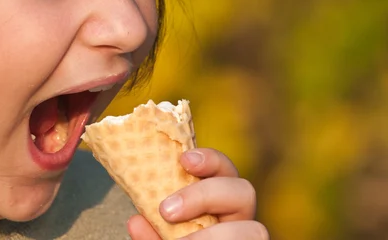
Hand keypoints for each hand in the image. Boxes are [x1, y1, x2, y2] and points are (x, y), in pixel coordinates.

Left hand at [127, 148, 268, 239]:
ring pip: (255, 230)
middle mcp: (238, 221)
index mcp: (218, 204)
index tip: (184, 159)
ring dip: (213, 235)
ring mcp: (246, 238)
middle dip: (205, 195)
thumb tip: (136, 222)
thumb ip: (149, 234)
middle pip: (244, 192)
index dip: (211, 159)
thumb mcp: (159, 238)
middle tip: (166, 212)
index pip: (224, 170)